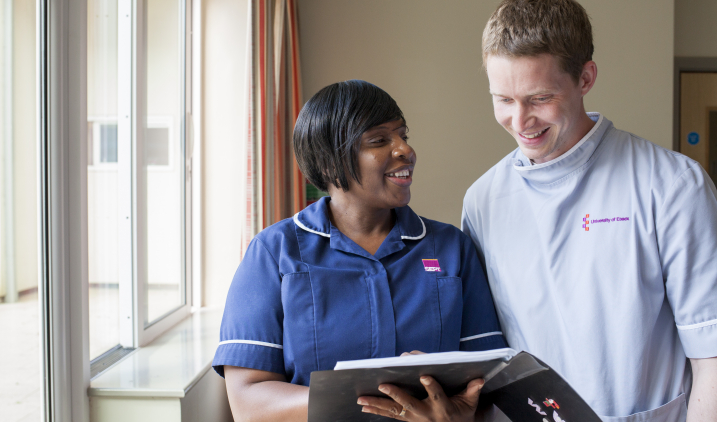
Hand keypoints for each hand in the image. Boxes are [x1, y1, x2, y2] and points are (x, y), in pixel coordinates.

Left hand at [357, 376, 484, 421]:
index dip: (431, 385)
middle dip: (396, 395)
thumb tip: (479, 379)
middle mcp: (426, 414)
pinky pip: (390, 416)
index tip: (424, 375)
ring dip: (377, 404)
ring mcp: (415, 419)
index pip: (437, 395)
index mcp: (443, 407)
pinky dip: (376, 411)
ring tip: (362, 399)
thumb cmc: (462, 414)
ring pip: (394, 411)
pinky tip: (364, 407)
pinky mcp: (407, 421)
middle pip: (410, 404)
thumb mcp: (470, 404)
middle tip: (384, 385)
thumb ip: (472, 391)